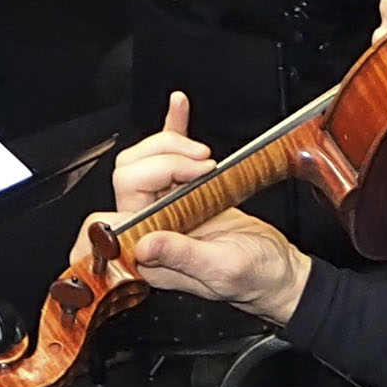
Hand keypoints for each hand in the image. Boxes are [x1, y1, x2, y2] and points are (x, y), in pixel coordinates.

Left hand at [92, 96, 307, 320]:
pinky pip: (169, 154)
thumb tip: (144, 244)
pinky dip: (174, 128)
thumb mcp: (223, 270)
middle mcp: (150, 229)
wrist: (279, 271)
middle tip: (200, 166)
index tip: (172, 187)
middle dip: (162, 161)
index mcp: (149, 255)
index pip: (107, 223)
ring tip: (204, 154)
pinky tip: (179, 107)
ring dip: (170, 145)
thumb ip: (182, 257)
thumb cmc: (255, 279)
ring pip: (143, 161)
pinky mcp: (185, 190)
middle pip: (128, 178)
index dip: (131, 193)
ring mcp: (165, 208)